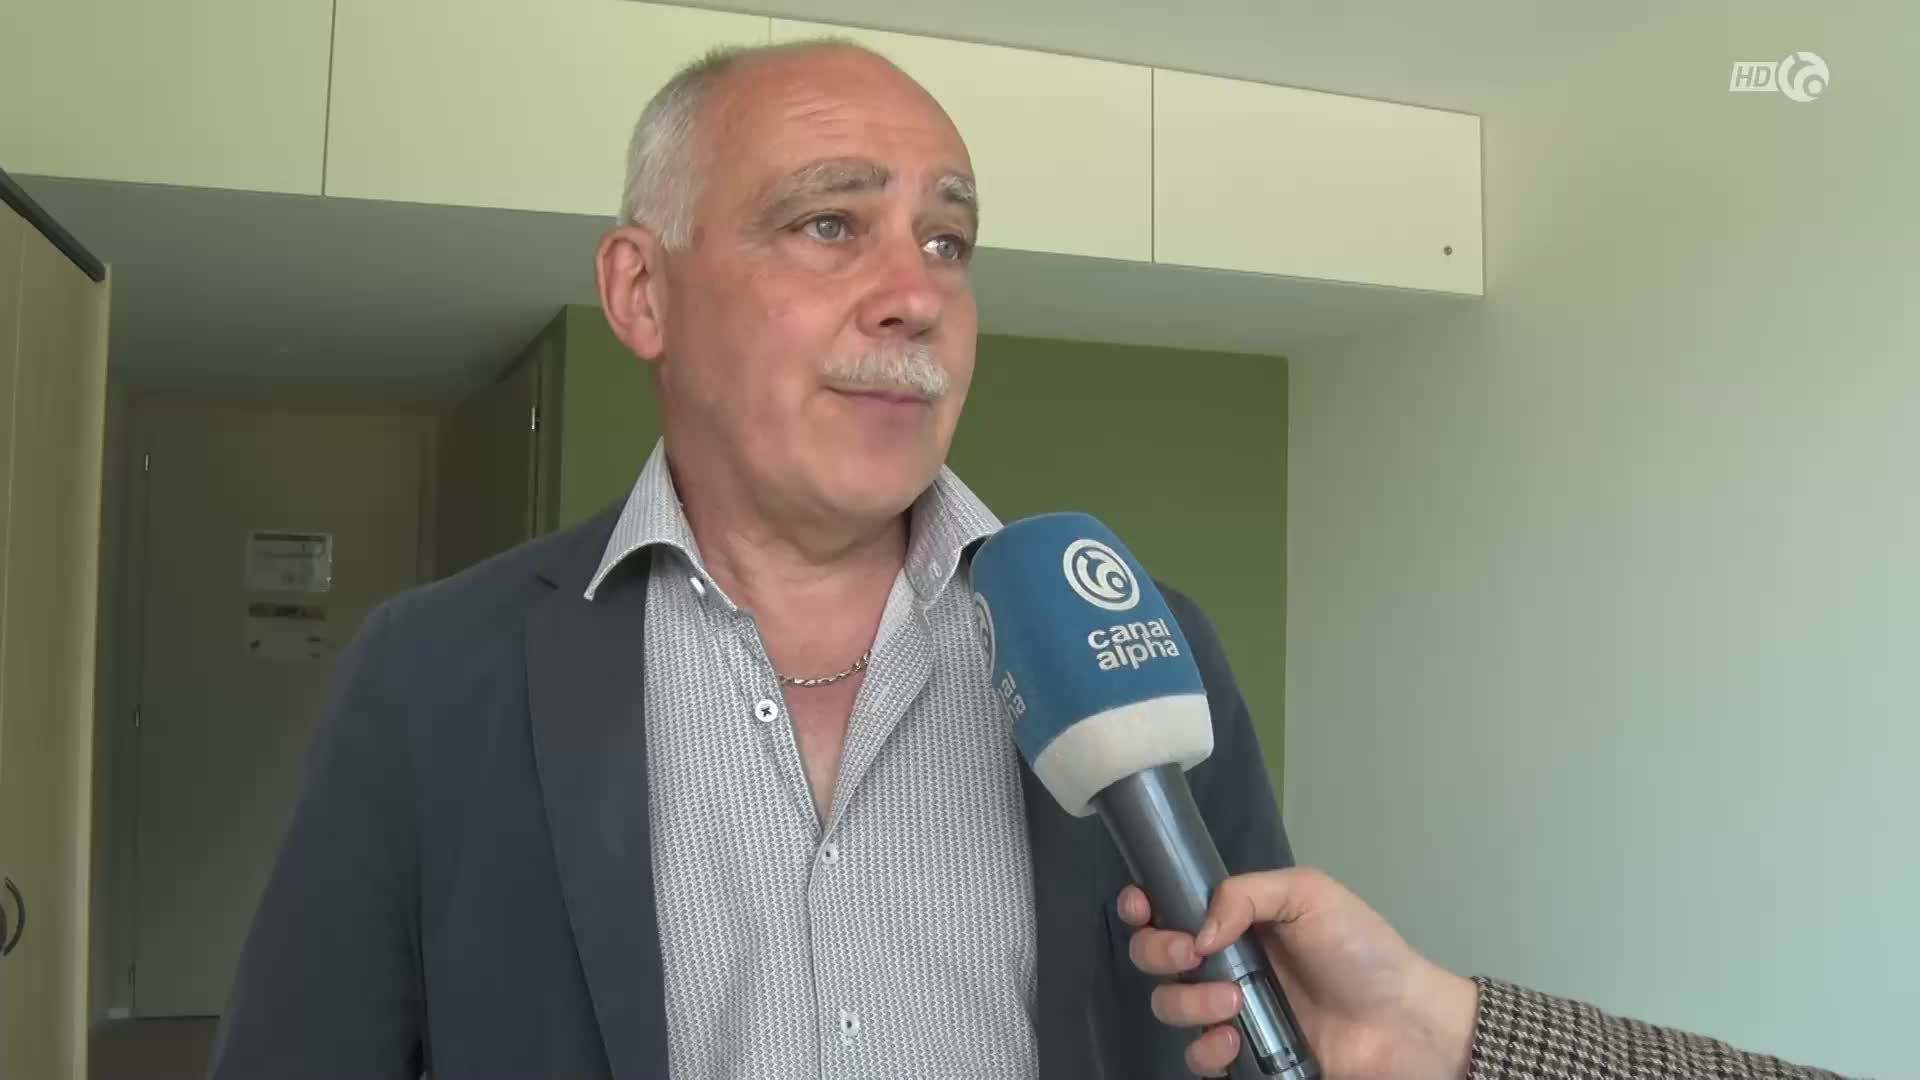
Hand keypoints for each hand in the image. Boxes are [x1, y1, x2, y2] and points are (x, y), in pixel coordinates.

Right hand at [1118, 867, 1479, 1078]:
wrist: (1404, 1022)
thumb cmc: (1361, 950)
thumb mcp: (1309, 895)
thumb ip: (1245, 895)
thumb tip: (1196, 931)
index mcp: (1234, 919)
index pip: (1168, 906)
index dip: (1142, 906)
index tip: (1143, 909)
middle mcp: (1223, 962)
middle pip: (1153, 956)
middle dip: (1157, 953)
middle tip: (1191, 957)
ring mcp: (1230, 1012)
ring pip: (1169, 1007)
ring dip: (1187, 1003)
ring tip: (1232, 1003)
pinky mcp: (1243, 1058)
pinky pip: (1199, 1060)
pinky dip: (1206, 1051)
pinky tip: (1233, 1042)